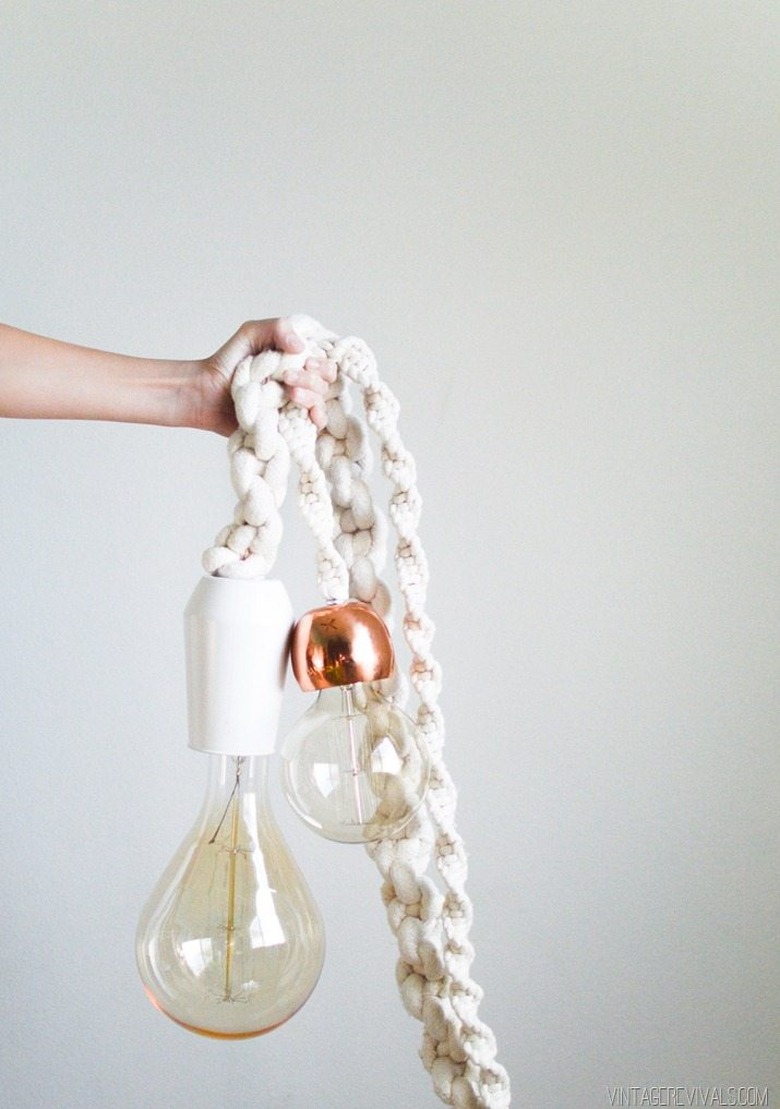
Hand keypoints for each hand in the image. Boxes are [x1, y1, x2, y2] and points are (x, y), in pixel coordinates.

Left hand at [190, 317, 336, 435]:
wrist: (206, 393)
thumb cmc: (228, 361)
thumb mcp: (251, 333)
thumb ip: (278, 328)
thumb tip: (302, 347)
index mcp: (295, 360)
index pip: (325, 361)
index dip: (323, 362)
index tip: (308, 361)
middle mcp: (299, 382)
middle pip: (326, 382)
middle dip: (313, 379)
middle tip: (288, 377)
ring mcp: (294, 404)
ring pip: (321, 402)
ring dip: (311, 397)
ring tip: (289, 394)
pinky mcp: (287, 424)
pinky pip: (312, 425)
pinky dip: (316, 420)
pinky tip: (309, 417)